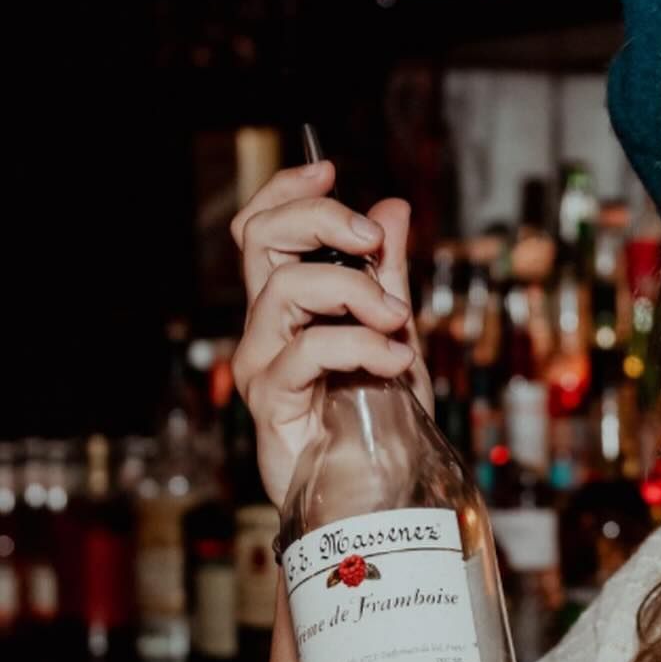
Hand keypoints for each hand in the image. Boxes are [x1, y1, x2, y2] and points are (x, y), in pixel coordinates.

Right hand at [230, 159, 433, 508]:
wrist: (376, 494)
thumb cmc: (379, 419)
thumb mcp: (397, 333)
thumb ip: (391, 275)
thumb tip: (394, 207)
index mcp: (291, 305)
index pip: (262, 229)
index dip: (287, 191)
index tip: (330, 168)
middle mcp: (265, 328)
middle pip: (260, 241)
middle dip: (320, 219)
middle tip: (374, 240)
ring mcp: (263, 364)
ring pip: (286, 289)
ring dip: (355, 292)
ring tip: (400, 322)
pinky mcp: (270, 402)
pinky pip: (307, 350)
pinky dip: (361, 345)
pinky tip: (397, 360)